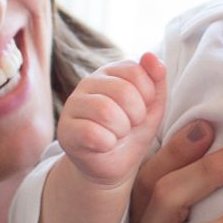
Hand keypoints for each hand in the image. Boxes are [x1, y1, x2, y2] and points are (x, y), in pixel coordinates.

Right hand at [57, 53, 166, 187]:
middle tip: (130, 126)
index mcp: (111, 72)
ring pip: (105, 110)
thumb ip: (156, 79)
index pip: (135, 70)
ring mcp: (74, 105)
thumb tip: (150, 56)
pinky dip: (106, 143)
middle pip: (122, 91)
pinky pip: (90, 132)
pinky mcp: (65, 129)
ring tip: (117, 135)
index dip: (147, 96)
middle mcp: (89, 82)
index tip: (142, 110)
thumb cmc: (133, 132)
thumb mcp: (153, 106)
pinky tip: (104, 145)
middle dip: (136, 115)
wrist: (114, 165)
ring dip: (121, 130)